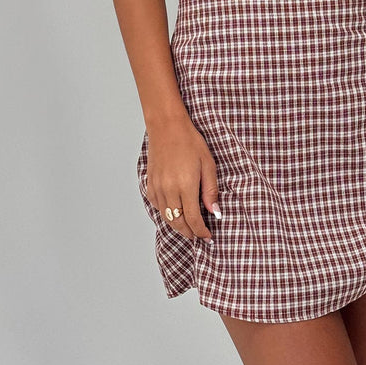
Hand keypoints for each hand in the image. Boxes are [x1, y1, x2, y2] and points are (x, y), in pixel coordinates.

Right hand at [144, 114, 220, 241]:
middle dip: (190, 233)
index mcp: (185, 186)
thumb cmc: (190, 142)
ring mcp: (157, 188)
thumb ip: (210, 190)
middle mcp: (168, 190)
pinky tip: (175, 211)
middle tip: (199, 236)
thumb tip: (215, 211)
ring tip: (189, 227)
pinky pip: (157, 206)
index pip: (193, 219)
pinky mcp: (150, 184)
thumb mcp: (208, 164)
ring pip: (166, 217)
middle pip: (178, 223)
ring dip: (178, 226)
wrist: (167, 127)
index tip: (208, 237)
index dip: (201, 232)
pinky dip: (166, 213)